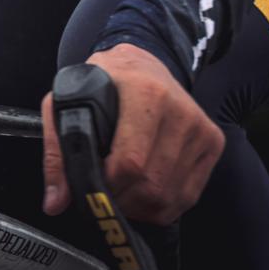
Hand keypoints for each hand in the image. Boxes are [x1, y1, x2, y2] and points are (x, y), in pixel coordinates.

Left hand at [40, 43, 223, 224]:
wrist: (144, 62)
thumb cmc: (103, 82)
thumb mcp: (68, 101)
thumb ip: (59, 150)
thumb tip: (55, 202)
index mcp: (146, 93)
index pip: (130, 163)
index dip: (107, 185)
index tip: (90, 185)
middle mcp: (181, 112)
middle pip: (151, 186)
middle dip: (121, 200)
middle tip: (103, 193)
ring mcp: (201, 129)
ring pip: (169, 197)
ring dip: (139, 207)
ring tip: (120, 191)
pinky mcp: (212, 143)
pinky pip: (187, 197)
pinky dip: (161, 206)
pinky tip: (142, 191)